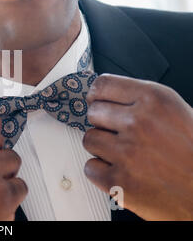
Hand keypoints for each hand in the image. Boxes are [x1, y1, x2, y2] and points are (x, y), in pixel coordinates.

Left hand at [83, 74, 192, 219]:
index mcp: (154, 99)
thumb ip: (142, 101)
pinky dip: (101, 172)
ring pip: (89, 139)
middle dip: (103, 123)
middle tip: (119, 134)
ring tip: (125, 155)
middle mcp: (138, 122)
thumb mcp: (176, 112)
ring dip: (102, 148)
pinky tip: (121, 172)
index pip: (102, 85)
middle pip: (93, 113)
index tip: (97, 102)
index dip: (97, 96)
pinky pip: (90, 168)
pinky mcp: (118, 181)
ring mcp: (126, 153)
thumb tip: (109, 97)